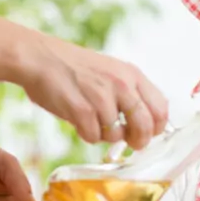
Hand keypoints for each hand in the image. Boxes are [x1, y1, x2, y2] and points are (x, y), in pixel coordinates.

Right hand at [17, 36, 168, 148]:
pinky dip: (87, 134)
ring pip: (117, 135)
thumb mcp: (112, 72)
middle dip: (139, 140)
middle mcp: (121, 84)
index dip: (156, 127)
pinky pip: (94, 137)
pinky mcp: (82, 109)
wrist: (38, 57)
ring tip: (92, 120)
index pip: (161, 108)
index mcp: (132, 74)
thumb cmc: (74, 69)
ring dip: (106, 135)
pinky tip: (78, 120)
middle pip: (146, 126)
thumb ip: (131, 94)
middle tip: (130, 143)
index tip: (148, 133)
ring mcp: (102, 97)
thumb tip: (147, 124)